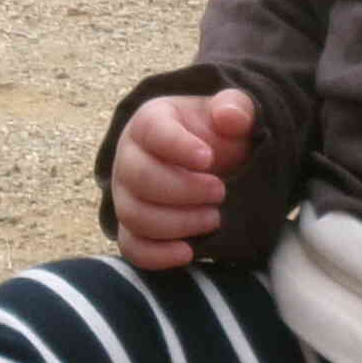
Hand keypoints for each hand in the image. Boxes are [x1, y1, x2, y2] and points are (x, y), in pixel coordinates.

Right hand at [111, 89, 255, 269]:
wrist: (210, 166)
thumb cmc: (216, 136)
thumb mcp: (231, 113)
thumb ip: (235, 107)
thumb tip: (230, 117)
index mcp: (149, 123)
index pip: (151, 131)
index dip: (178, 146)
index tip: (208, 159)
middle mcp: (128, 158)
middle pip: (138, 178)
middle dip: (183, 189)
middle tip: (220, 191)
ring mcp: (126, 196)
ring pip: (135, 215)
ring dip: (177, 222)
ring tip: (214, 218)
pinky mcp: (132, 230)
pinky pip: (132, 247)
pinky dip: (157, 255)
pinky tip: (189, 252)